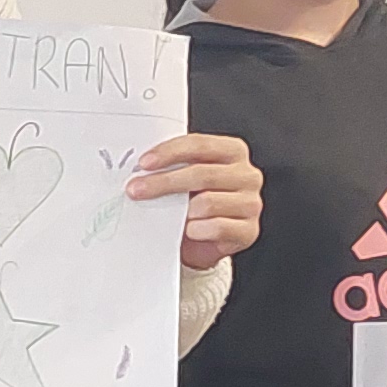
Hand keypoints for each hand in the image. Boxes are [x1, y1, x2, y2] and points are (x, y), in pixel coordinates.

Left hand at [132, 132, 264, 264]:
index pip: (199, 144)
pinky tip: (188, 231)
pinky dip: (197, 230)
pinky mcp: (249, 230)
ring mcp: (251, 203)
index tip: (144, 163)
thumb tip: (141, 168)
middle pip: (201, 173)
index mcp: (232, 152)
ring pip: (208, 202)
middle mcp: (247, 174)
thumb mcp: (186, 179)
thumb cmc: (194, 203)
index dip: (169, 152)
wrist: (207, 242)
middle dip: (163, 182)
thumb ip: (174, 167)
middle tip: (136, 190)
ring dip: (182, 212)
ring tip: (169, 217)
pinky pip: (217, 227)